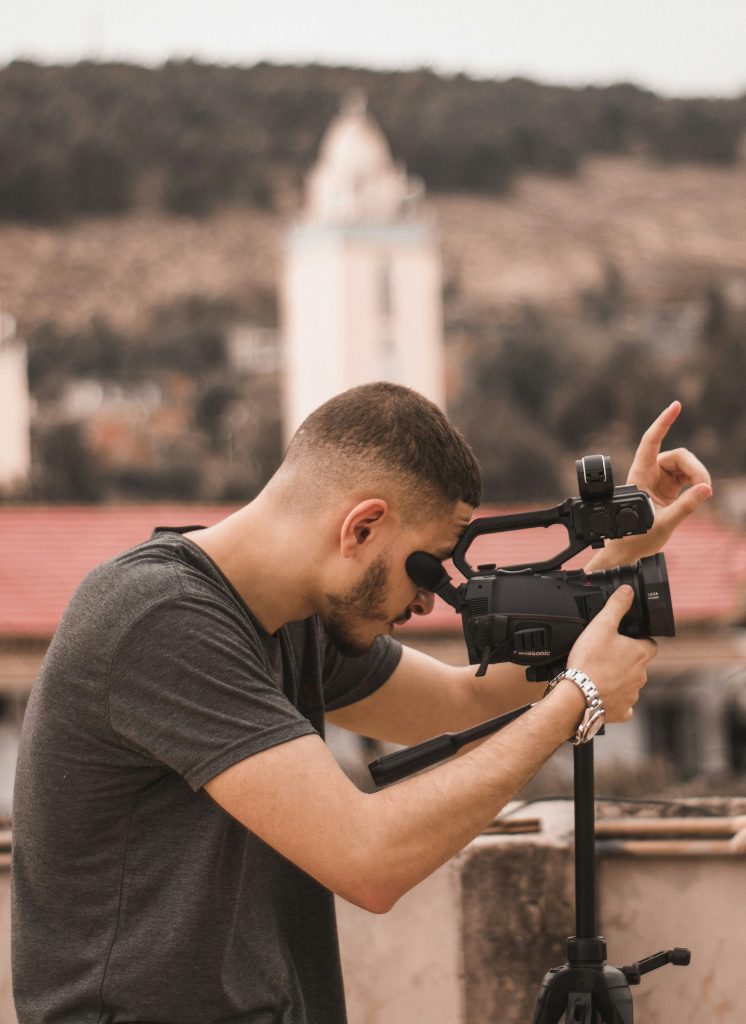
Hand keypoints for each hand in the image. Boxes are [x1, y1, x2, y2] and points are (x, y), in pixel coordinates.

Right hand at [565, 586, 656, 721]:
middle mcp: (642, 675)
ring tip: (599, 673)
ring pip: (630, 683)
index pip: (649, 643)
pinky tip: (602, 693)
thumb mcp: (601, 625)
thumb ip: (616, 606)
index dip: (637, 640)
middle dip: (626, 660)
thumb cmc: (589, 661)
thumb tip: (627, 591)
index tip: (622, 639)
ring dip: (620, 679)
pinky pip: (623, 704)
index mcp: (641, 654)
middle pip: (639, 663)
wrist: (577, 696)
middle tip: (605, 655)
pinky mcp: (622, 711)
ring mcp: (633, 695)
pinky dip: (615, 699)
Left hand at [587, 401, 711, 568]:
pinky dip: (696, 484)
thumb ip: (685, 507)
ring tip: (702, 495)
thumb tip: (706, 489)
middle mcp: (648, 473)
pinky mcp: (667, 488)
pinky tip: (699, 494)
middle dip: (695, 468)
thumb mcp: (663, 524)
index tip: (675, 406)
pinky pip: (687, 477)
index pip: (650, 442)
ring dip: (697, 476)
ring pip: (685, 466)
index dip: (662, 423)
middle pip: (678, 456)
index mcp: (639, 476)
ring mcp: (659, 479)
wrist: (628, 551)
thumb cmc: (635, 539)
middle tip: (705, 488)